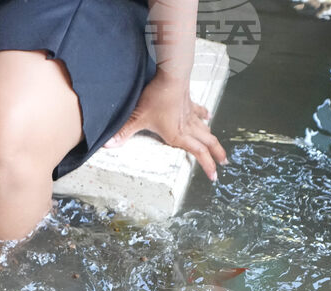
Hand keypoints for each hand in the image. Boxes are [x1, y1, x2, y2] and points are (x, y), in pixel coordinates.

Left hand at [105, 74, 227, 180]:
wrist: (171, 74)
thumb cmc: (156, 97)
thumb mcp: (137, 117)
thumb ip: (123, 133)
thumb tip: (107, 146)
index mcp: (177, 134)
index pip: (197, 152)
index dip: (206, 165)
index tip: (214, 175)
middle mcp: (187, 126)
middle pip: (207, 143)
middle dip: (216, 154)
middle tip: (224, 163)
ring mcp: (190, 114)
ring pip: (206, 130)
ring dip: (213, 139)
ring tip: (219, 147)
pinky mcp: (189, 102)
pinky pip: (199, 112)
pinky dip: (205, 116)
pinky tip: (209, 117)